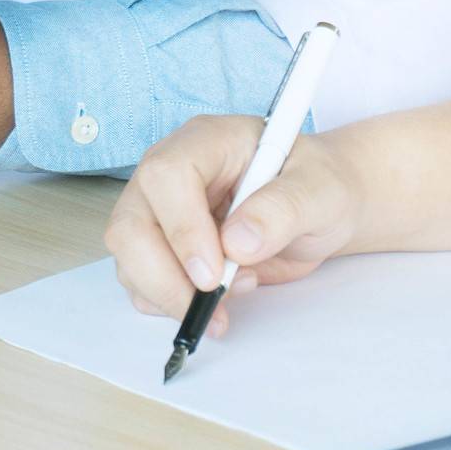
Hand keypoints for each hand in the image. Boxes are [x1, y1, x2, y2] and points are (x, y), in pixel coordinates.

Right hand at [104, 115, 366, 333]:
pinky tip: (214, 299)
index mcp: (205, 143)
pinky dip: (168, 302)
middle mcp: (167, 174)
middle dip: (163, 276)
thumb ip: (283, 210)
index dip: (182, 229)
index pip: (166, 177)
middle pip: (131, 224)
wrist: (318, 206)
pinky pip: (139, 280)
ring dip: (170, 294)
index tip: (214, 274)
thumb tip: (237, 244)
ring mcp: (156, 210)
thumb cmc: (319, 186)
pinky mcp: (156, 245)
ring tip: (232, 294)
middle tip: (210, 306)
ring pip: (128, 258)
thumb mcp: (321, 191)